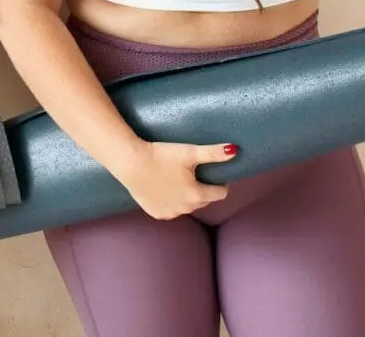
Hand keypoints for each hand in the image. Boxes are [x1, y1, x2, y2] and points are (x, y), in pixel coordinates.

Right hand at [112, 140, 238, 219]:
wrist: (130, 162)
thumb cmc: (160, 155)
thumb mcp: (189, 152)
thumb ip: (213, 153)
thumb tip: (235, 151)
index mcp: (197, 195)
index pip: (220, 193)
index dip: (219, 182)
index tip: (211, 172)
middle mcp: (186, 209)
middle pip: (203, 200)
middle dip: (201, 189)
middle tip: (191, 172)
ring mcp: (170, 213)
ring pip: (187, 206)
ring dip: (186, 196)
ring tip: (177, 179)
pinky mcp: (157, 213)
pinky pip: (171, 210)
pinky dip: (171, 202)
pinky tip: (165, 189)